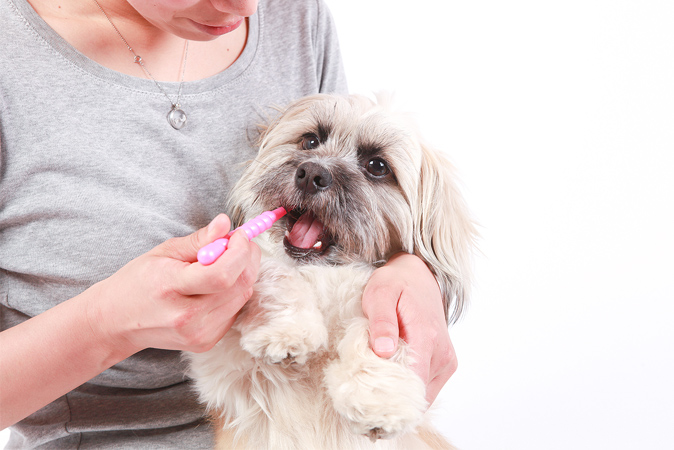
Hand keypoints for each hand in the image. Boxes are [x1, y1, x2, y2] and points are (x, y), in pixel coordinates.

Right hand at [89, 214, 260, 353]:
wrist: (117, 322)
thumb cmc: (138, 282)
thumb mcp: (163, 252)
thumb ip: (199, 239)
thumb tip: (225, 224)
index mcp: (171, 288)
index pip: (222, 274)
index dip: (239, 252)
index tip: (238, 235)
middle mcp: (187, 317)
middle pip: (239, 285)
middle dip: (247, 258)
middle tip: (238, 243)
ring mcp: (199, 334)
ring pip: (242, 297)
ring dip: (242, 275)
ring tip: (223, 263)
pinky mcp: (206, 342)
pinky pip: (235, 310)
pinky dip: (233, 293)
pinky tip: (215, 287)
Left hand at [362, 253, 456, 404]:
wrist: (419, 276)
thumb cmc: (397, 283)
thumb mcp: (380, 294)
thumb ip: (382, 322)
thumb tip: (384, 351)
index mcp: (427, 337)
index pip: (413, 383)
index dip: (390, 399)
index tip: (366, 405)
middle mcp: (442, 355)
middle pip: (417, 395)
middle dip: (391, 402)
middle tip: (363, 403)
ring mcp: (446, 362)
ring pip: (422, 396)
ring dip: (399, 397)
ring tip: (374, 390)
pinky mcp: (444, 366)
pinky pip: (425, 389)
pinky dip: (407, 391)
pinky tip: (388, 383)